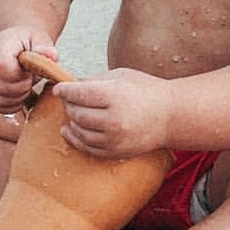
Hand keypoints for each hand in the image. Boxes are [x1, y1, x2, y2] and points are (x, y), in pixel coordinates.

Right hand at [0, 27, 57, 115]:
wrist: (18, 43)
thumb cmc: (29, 41)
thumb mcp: (40, 39)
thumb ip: (45, 48)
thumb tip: (52, 55)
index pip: (1, 66)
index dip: (18, 75)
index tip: (29, 72)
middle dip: (20, 90)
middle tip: (30, 82)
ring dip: (17, 100)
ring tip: (26, 89)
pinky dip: (11, 106)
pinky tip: (20, 98)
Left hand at [54, 68, 172, 158]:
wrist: (170, 116)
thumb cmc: (146, 91)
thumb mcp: (121, 76)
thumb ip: (94, 80)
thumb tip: (70, 85)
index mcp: (115, 96)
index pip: (79, 94)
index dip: (65, 91)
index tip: (59, 88)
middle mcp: (114, 119)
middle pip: (77, 114)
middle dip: (68, 105)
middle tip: (68, 99)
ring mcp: (115, 139)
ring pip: (80, 132)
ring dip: (71, 122)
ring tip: (72, 113)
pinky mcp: (116, 152)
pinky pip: (88, 147)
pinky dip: (76, 138)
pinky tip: (71, 130)